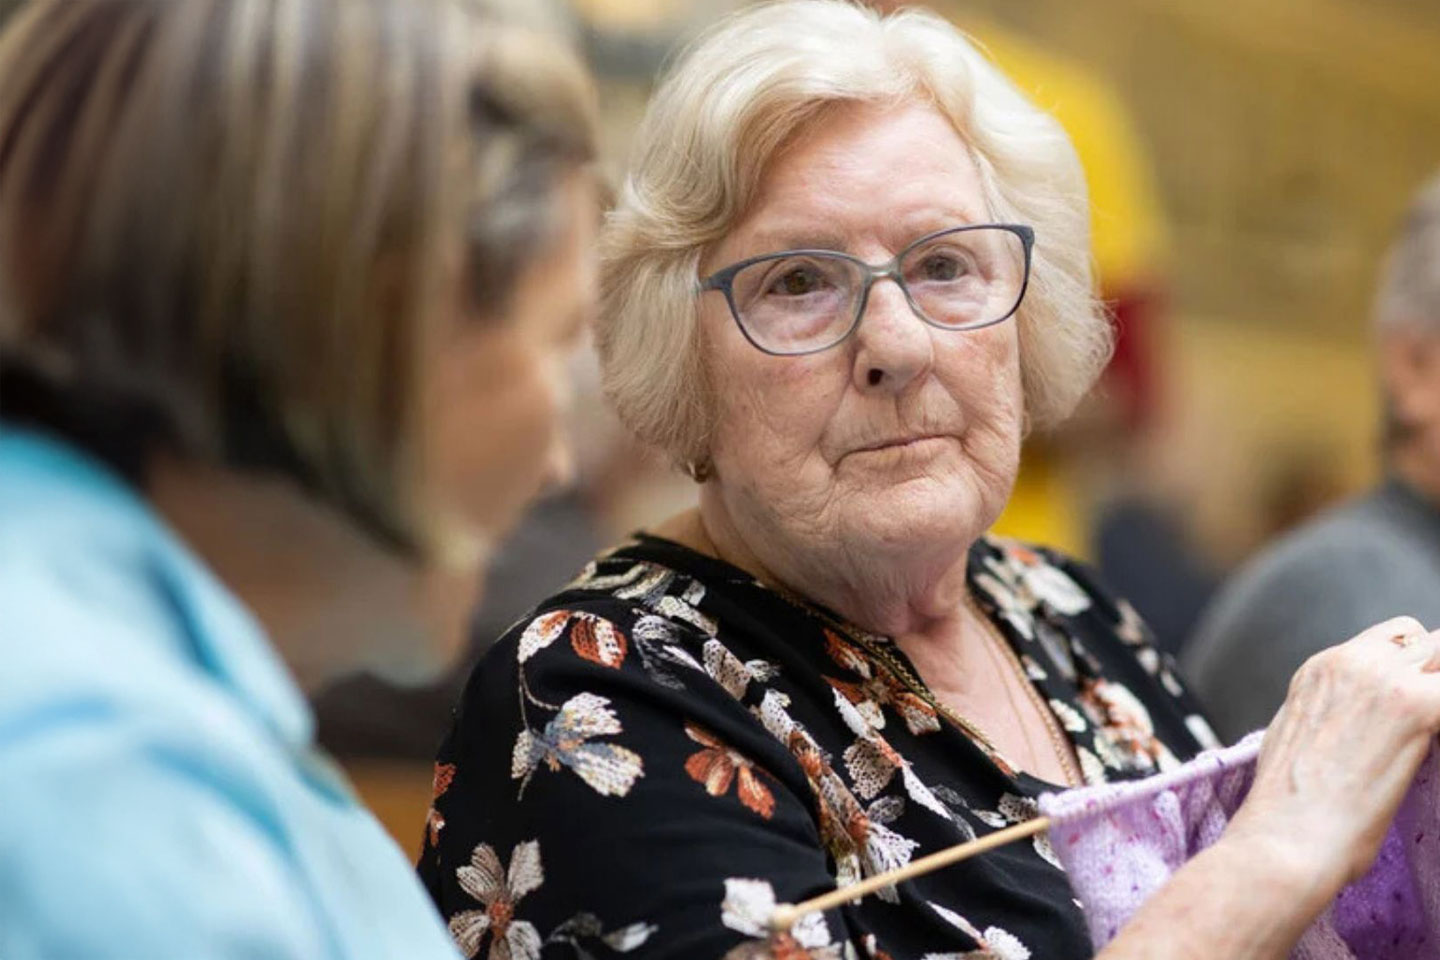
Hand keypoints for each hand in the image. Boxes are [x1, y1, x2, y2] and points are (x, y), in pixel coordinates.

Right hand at [1225, 617, 1439, 899]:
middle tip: (1427, 723)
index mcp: (1320, 669)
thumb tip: (1360, 723)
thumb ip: (1331, 712)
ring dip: (1438, 699)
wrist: (1287, 835)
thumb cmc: (1289, 808)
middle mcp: (1349, 661)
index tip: (1418, 703)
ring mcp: (1384, 678)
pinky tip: (1434, 743)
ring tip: (1428, 733)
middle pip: (1426, 641)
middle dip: (1434, 677)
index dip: (1412, 670)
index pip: (1391, 640)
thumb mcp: (1296, 738)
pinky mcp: (1416, 707)